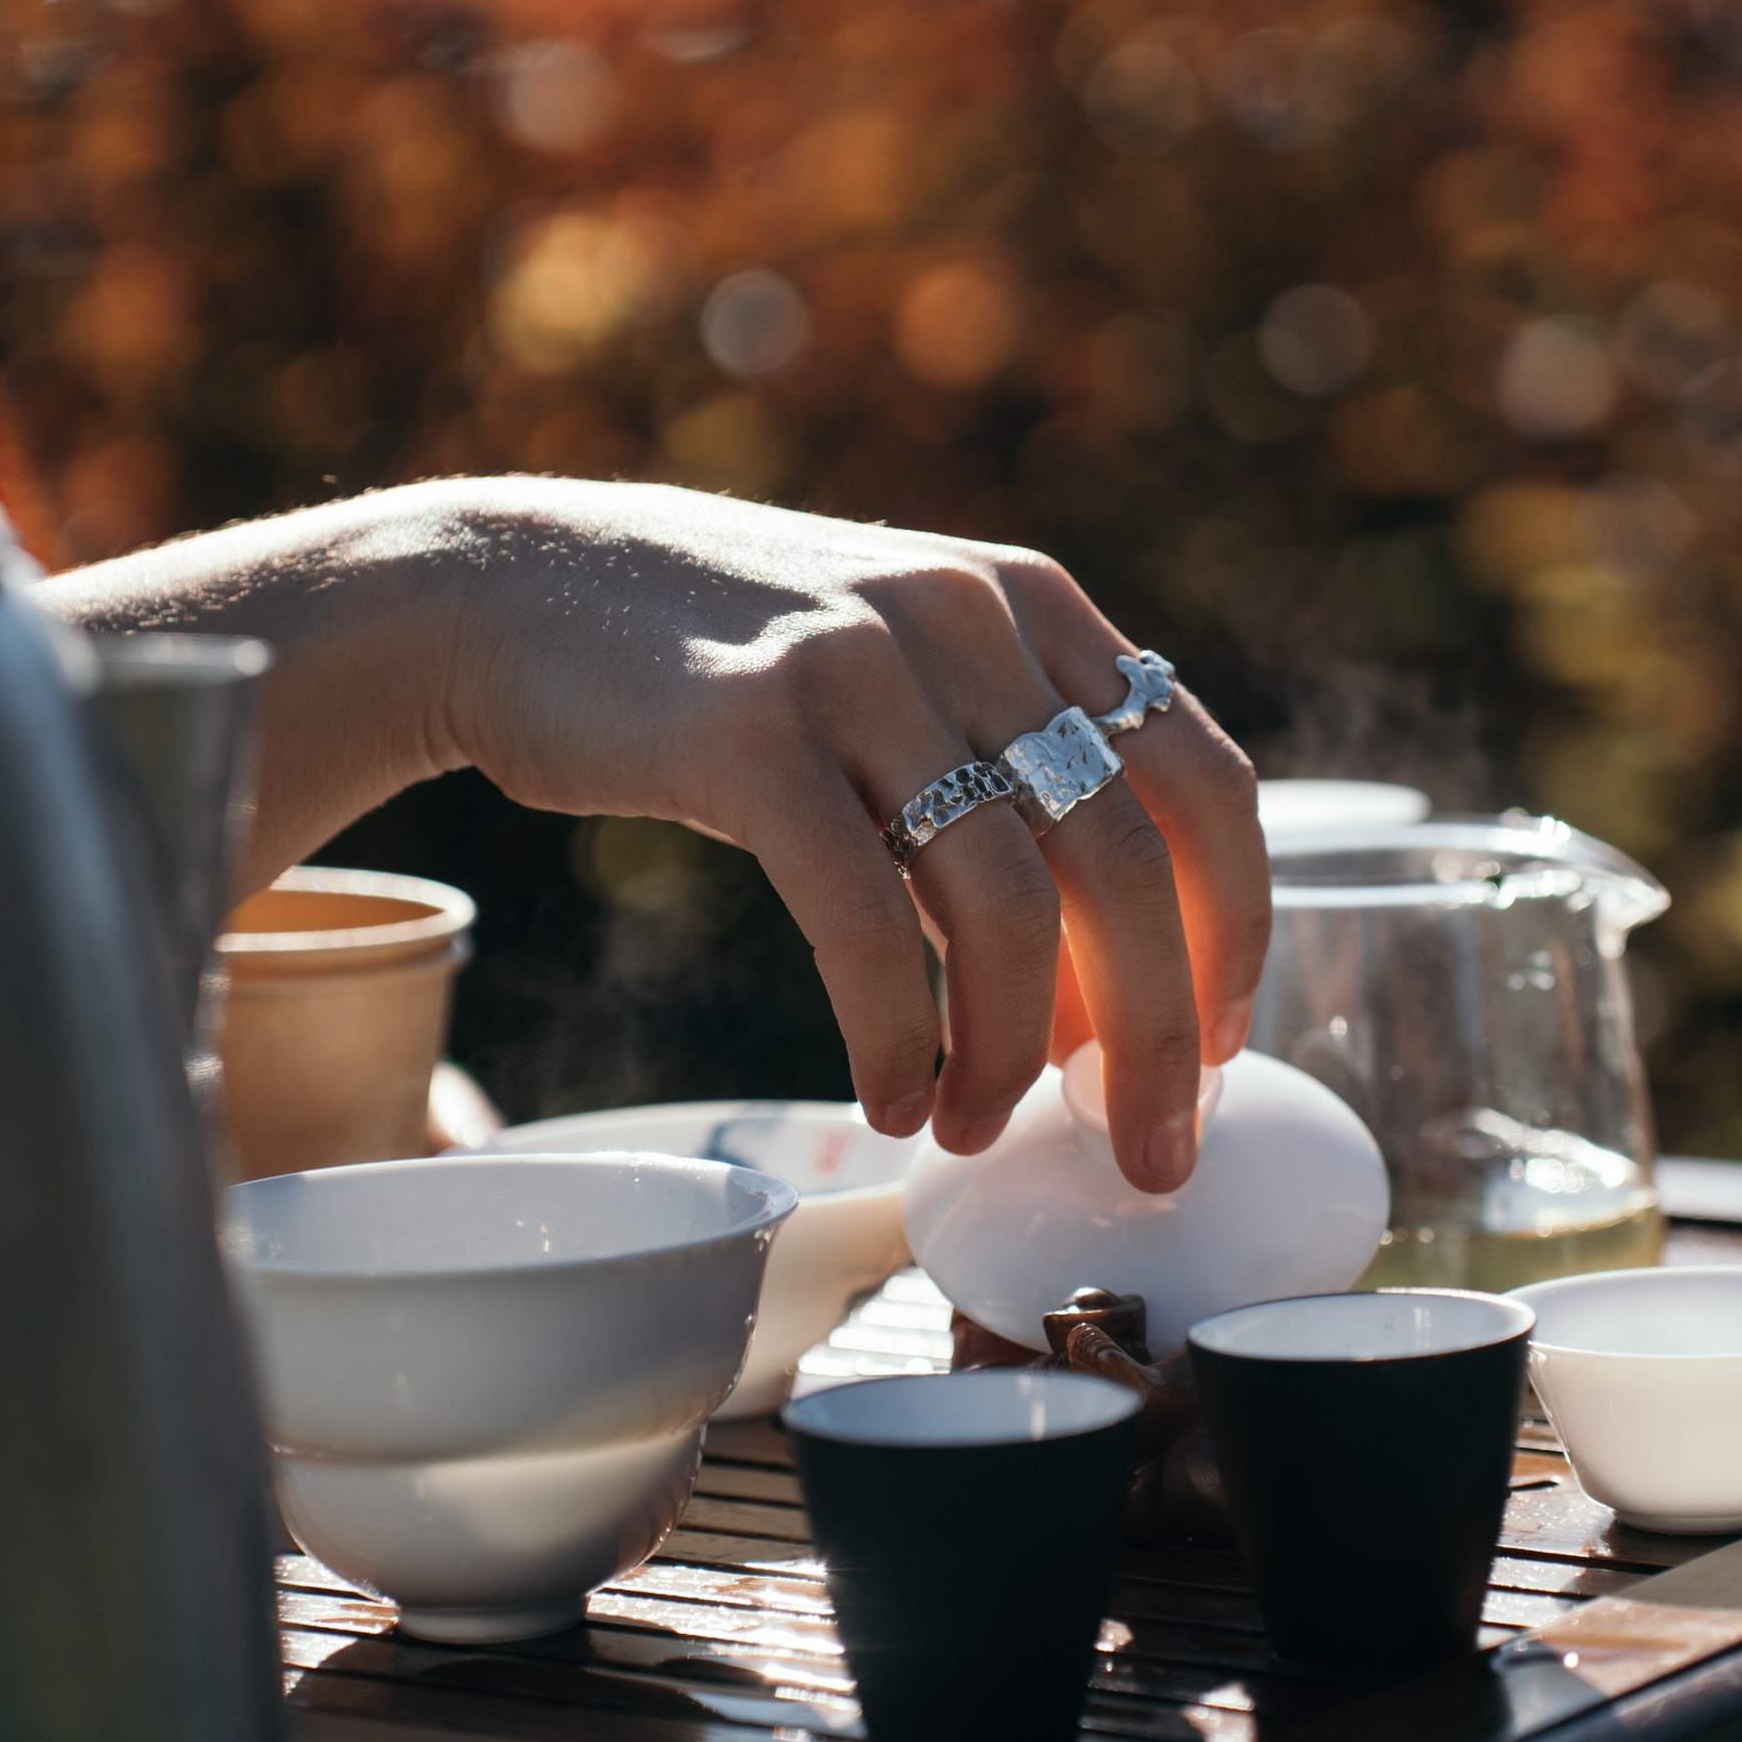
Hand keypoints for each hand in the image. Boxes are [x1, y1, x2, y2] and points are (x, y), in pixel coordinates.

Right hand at [46, 479, 1269, 1195]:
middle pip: (1129, 863)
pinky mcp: (748, 729)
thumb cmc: (720, 671)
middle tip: (1145, 1152)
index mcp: (1032, 607)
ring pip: (1009, 904)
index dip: (1231, 934)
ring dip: (1011, 1053)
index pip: (1204, 782)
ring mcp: (860, 665)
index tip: (1220, 1052)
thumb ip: (1005, 779)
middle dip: (1157, 1037)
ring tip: (978, 1128)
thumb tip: (1114, 988)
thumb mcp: (898, 672)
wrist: (509, 590)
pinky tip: (893, 1097)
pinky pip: (866, 923)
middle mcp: (968, 619)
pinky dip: (897, 1036)